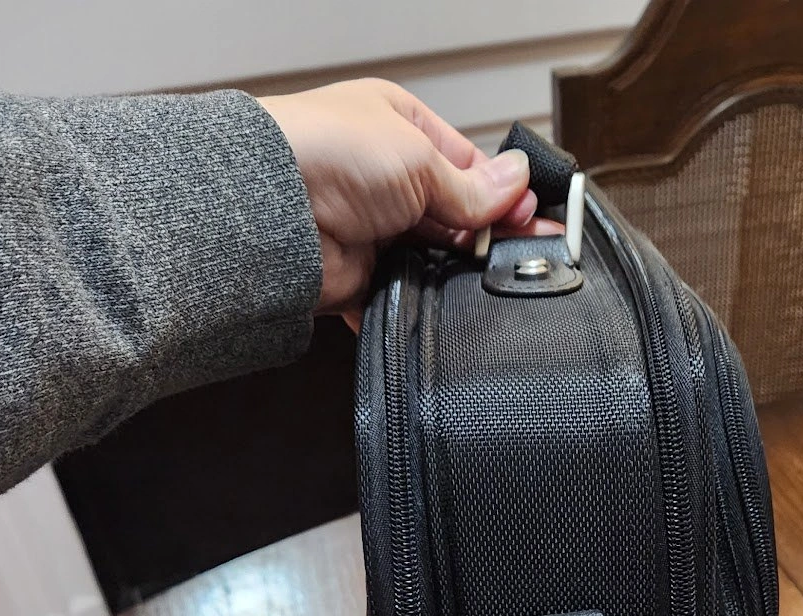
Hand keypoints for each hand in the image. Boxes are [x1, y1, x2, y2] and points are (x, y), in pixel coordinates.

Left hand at [259, 79, 546, 326]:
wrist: (271, 211)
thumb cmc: (326, 154)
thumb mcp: (419, 157)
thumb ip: (472, 185)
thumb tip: (517, 182)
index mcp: (400, 130)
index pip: (467, 165)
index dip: (501, 193)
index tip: (531, 216)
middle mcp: (386, 178)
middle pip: (456, 212)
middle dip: (487, 232)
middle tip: (522, 250)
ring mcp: (375, 228)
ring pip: (436, 256)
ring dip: (459, 266)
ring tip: (485, 272)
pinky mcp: (364, 275)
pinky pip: (408, 292)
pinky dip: (427, 297)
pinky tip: (450, 295)